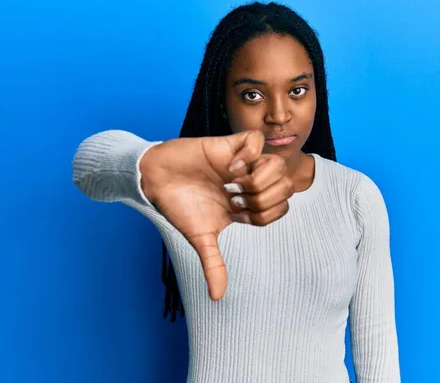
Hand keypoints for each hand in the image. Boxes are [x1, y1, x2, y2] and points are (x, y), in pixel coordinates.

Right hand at [140, 130, 293, 300]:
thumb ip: (214, 264)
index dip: (267, 214)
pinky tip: (231, 166)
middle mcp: (250, 184)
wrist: (154, 180)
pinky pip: (257, 142)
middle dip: (266, 196)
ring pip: (278, 163)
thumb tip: (217, 297)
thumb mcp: (200, 238)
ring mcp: (243, 163)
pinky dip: (249, 155)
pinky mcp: (230, 145)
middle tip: (240, 197)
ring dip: (260, 176)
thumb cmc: (177, 207)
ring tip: (236, 180)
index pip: (281, 209)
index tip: (240, 214)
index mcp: (247, 205)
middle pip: (285, 187)